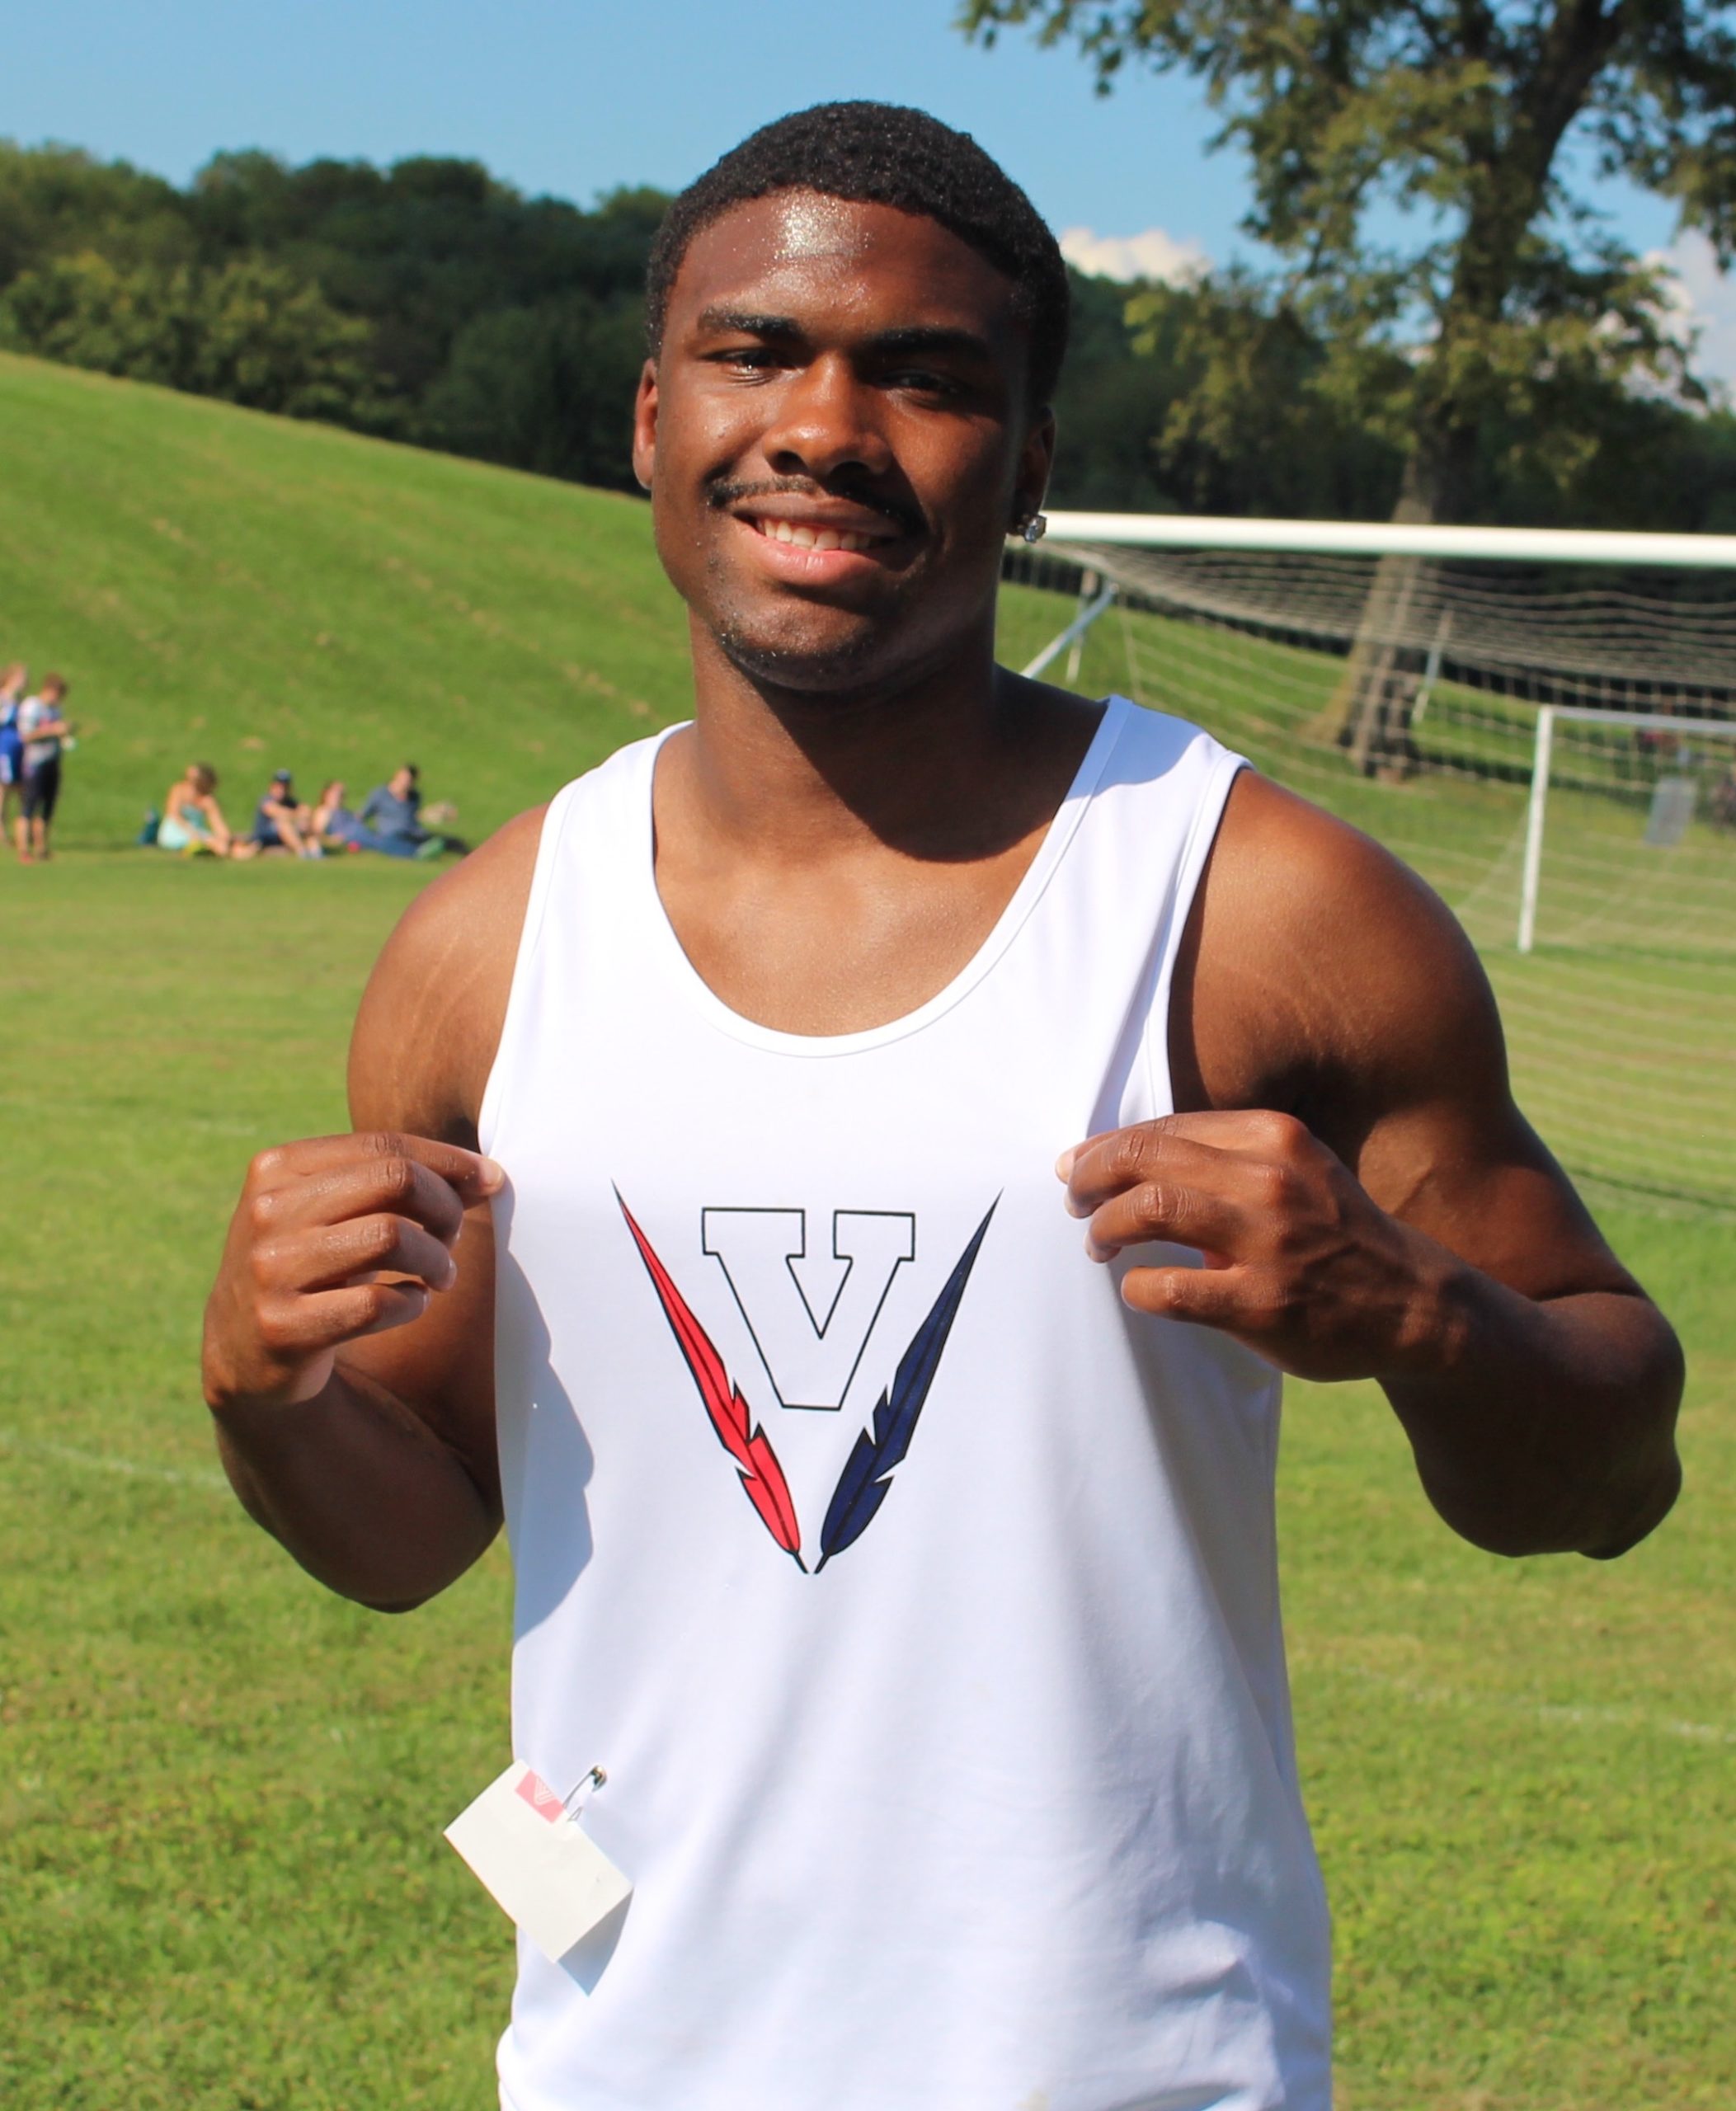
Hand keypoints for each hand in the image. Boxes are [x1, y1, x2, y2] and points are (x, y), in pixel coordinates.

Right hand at [203, 1133, 503, 1414]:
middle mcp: (267, 1212)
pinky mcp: (282, 1327)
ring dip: (436, 1260)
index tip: (488, 1181)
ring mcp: (269, 1270)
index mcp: (277, 1168)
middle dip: (445, 1207)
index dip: (449, 1161)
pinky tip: (411, 1303)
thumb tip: (486, 1176)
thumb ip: (394, 1184)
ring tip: (440, 1275)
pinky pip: (378, 1304)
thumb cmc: (313, 1264)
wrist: (242, 1348)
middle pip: (395, 1180)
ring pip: (392, 1238)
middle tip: (451, 1237)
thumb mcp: (333, 1211)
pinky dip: (412, 1303)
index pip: (384, 1144)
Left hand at [1058, 1110, 1460, 1381]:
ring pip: (1150, 1210)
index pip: (1165, 1127)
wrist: (1414, 1302)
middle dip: (1092, 1177)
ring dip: (1106, 1226)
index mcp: (1274, 1136)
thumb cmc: (1334, 1232)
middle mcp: (1270, 1180)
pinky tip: (1139, 1288)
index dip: (1108, 1146)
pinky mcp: (1263, 1303)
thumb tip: (1126, 1157)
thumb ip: (1226, 1156)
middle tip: (1074, 1200)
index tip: (1080, 1165)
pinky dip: (1138, 1287)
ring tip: (1097, 1242)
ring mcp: (1268, 1241)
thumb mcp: (1294, 1168)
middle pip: (1145, 1159)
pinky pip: (1170, 1288)